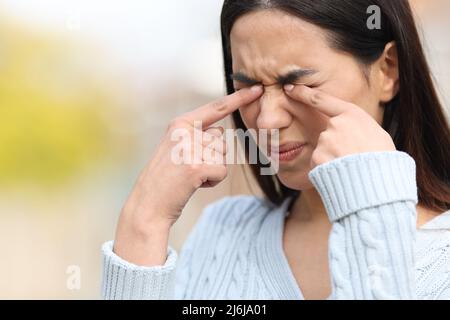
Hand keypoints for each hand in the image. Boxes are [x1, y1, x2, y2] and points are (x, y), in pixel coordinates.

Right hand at [114, 85, 262, 265]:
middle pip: (222, 140)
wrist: (148, 205)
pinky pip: (222, 172)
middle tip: (188, 168)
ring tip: (188, 176)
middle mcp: (185, 131)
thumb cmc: (166, 178)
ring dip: (212, 170)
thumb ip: (198, 135)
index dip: (239, 98)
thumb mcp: (177, 147)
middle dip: (213, 157)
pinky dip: (212, 182)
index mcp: (180, 123)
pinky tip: (192, 184)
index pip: (216, 107)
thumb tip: (222, 131)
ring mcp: (189, 148)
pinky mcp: (196, 167)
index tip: (257, 88)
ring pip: (223, 157)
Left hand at [284, 84, 395, 167]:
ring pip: (323, 150)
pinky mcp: (317, 157)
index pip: (321, 100)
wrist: (379, 180)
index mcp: (352, 114)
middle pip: (327, 134)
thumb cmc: (383, 159)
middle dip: (335, 146)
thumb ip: (356, 128)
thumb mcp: (376, 134)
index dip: (303, 93)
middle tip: (352, 158)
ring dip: (331, 159)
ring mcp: (325, 140)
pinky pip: (318, 164)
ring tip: (350, 167)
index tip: (290, 88)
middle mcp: (336, 124)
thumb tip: (350, 133)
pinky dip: (326, 170)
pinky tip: (341, 174)